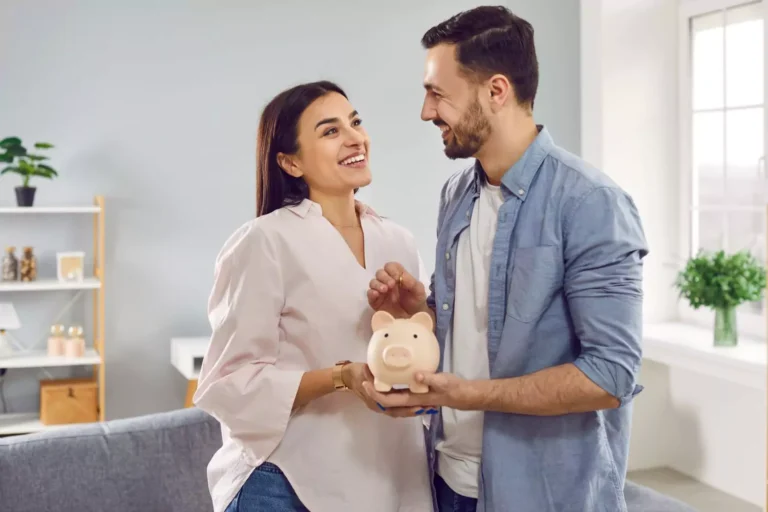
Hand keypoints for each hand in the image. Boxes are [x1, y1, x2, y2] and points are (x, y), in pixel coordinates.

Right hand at [343, 363, 431, 416]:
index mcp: (374, 400)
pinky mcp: (383, 403)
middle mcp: (378, 406)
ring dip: (411, 410)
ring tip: (427, 407)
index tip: (419, 405)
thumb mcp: (364, 370)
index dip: (405, 408)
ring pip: (398, 411)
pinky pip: (396, 408)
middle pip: (398, 412)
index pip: (393, 407)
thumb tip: (383, 369)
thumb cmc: (356, 373)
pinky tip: (417, 403)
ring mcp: (380, 406)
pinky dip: (407, 407)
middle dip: (413, 411)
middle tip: (429, 408)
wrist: (347, 376)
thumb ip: (374, 372)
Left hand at [362, 372, 477, 411]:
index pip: (389, 401)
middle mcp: (409, 401)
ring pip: (390, 397)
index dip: (375, 393)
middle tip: (365, 374)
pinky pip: (397, 393)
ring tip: (372, 374)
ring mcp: (412, 398)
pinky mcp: (415, 393)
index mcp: (413, 399)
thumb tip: (415, 375)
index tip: (365, 383)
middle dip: (373, 389)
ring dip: (379, 388)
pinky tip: (388, 376)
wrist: (462, 395)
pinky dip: (388, 386)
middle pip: (385, 400)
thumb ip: (430, 379)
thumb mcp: (443, 382)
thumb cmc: (453, 389)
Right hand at [367, 262, 426, 318]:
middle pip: (380, 273)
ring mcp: (381, 292)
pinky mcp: (376, 302)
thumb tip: (401, 276)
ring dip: (377, 284)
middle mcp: (387, 282)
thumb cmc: (416, 302)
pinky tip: (377, 295)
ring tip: (385, 290)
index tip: (397, 277)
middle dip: (384, 277)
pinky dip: (371, 293)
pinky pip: (369, 295)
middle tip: (391, 285)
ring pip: (373, 282)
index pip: (391, 266)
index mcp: (398, 276)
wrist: (413, 319)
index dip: (392, 270)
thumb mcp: (419, 291)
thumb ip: (412, 282)